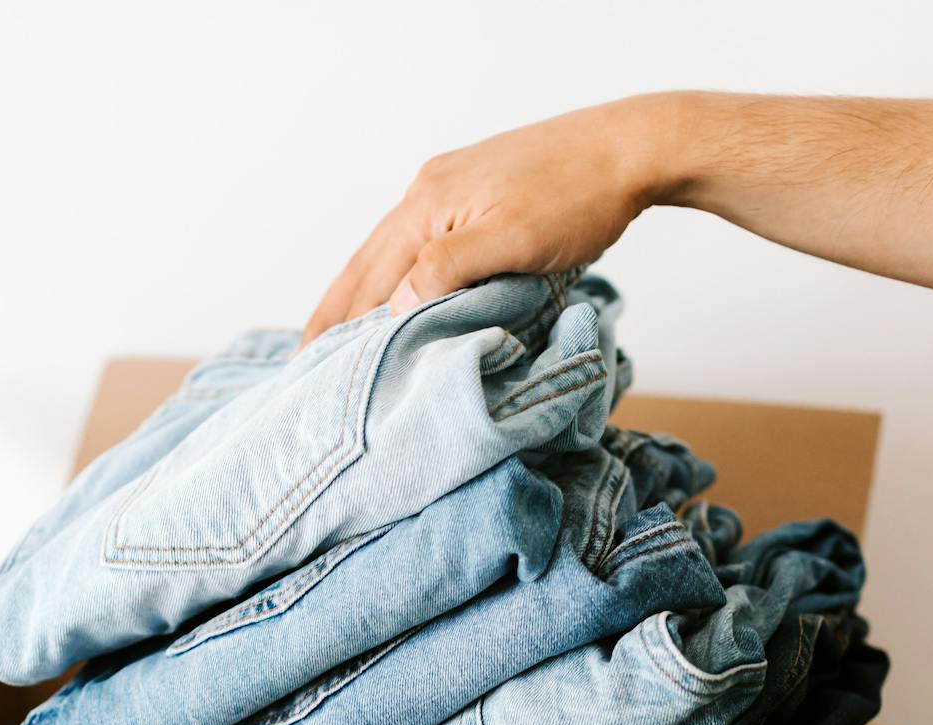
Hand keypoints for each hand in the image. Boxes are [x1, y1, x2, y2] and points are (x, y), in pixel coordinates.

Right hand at [301, 96, 672, 343]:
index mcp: (426, 205)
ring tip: (338, 337)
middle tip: (304, 362)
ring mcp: (448, 188)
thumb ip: (447, 271)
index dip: (337, 325)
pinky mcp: (473, 192)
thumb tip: (391, 308)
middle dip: (333, 314)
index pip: (367, 278)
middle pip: (365, 263)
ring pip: (389, 254)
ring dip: (360, 296)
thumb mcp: (511, 241)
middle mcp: (426, 192)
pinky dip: (394, 276)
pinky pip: (416, 243)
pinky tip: (395, 294)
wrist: (628, 149)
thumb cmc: (578, 197)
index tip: (309, 368)